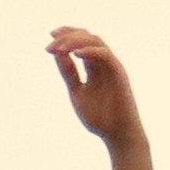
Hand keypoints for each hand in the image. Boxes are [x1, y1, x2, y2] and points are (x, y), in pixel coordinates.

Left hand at [47, 27, 143, 142]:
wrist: (117, 135)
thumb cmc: (100, 118)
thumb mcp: (77, 92)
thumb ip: (69, 73)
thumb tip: (56, 53)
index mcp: (93, 67)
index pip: (80, 42)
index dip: (66, 35)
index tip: (50, 37)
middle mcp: (103, 63)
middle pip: (87, 36)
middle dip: (67, 34)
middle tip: (51, 42)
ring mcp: (111, 67)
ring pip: (96, 41)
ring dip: (76, 40)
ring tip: (60, 48)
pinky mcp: (119, 73)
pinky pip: (105, 55)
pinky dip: (90, 51)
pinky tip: (76, 54)